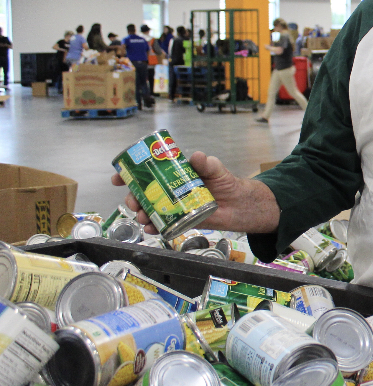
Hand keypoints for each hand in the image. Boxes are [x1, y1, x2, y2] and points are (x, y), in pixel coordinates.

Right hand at [110, 151, 280, 235]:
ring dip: (141, 213)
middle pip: (144, 193)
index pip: (149, 172)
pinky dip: (154, 227)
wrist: (240, 205)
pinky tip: (151, 228)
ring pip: (150, 209)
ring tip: (142, 216)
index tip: (119, 177)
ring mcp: (175, 205)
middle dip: (133, 197)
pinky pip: (163, 224)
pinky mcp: (182, 219)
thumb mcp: (217, 170)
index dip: (131, 174)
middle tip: (133, 201)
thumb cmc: (227, 183)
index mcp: (176, 175)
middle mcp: (172, 190)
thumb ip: (208, 164)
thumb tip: (197, 157)